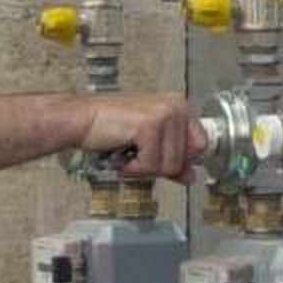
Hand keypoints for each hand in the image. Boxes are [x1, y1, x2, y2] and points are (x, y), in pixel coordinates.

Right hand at [78, 93, 207, 183]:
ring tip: (128, 154)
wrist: (81, 120)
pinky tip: (122, 156)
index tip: (159, 159)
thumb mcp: (148, 143)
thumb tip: (190, 176)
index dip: (180, 161)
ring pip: (169, 166)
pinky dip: (134, 168)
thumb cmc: (109, 127)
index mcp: (178, 106)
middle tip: (136, 156)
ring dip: (144, 169)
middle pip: (183, 160)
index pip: (201, 145)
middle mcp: (175, 107)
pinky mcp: (149, 126)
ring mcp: (164, 114)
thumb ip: (172, 159)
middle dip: (156, 166)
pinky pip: (151, 165)